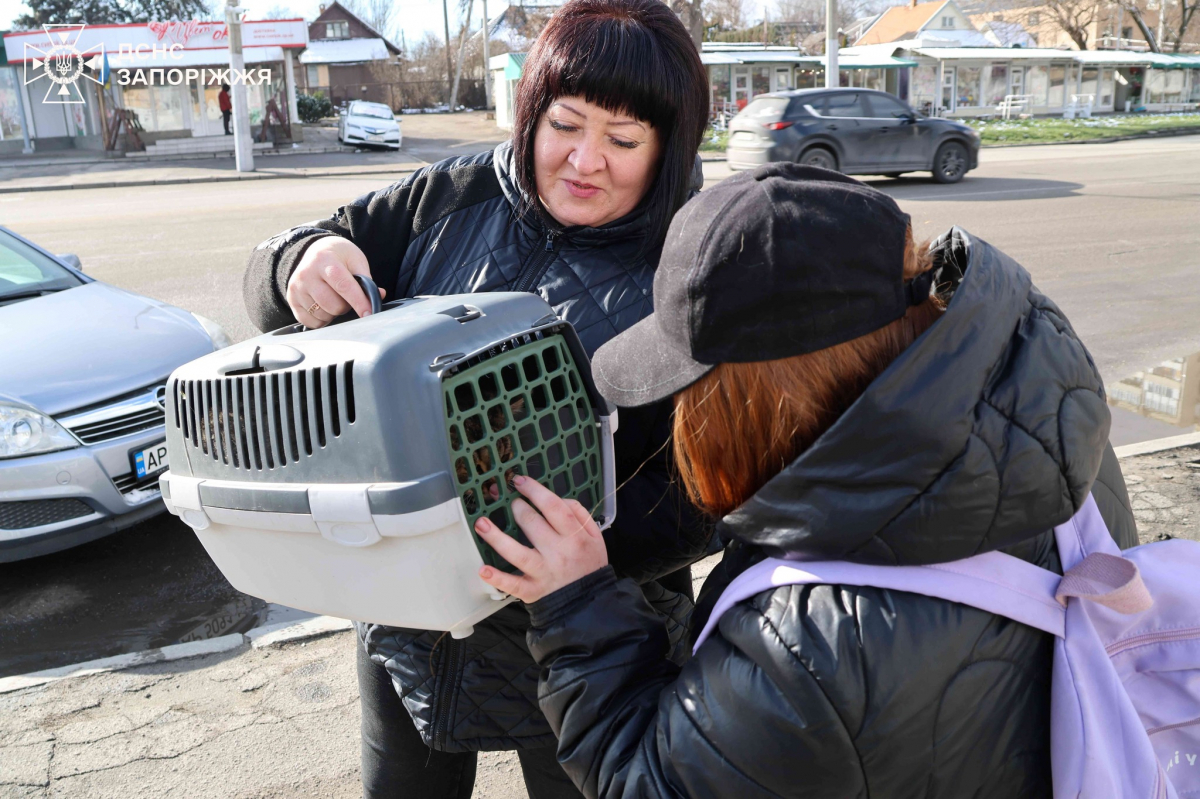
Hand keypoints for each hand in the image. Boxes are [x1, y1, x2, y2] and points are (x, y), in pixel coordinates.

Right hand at [286, 236, 385, 327]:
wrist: (317, 251)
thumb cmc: (339, 257)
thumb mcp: (355, 260)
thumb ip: (366, 280)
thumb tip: (378, 297)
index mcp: (324, 260)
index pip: (343, 285)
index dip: (358, 302)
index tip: (369, 313)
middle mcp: (306, 274)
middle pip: (333, 305)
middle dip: (346, 305)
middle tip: (346, 295)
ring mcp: (296, 288)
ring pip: (323, 315)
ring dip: (334, 312)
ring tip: (333, 297)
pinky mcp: (291, 300)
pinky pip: (311, 322)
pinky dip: (322, 319)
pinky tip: (323, 305)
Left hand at [476, 476, 608, 602]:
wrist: (588, 601)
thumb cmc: (588, 565)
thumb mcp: (595, 536)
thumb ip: (579, 514)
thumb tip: (558, 499)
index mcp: (574, 536)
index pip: (553, 507)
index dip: (534, 491)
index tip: (520, 482)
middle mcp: (558, 552)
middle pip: (532, 524)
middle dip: (518, 508)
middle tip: (513, 504)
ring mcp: (543, 572)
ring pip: (517, 553)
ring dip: (496, 537)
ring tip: (482, 524)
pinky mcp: (532, 590)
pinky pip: (513, 584)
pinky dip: (497, 578)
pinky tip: (484, 570)